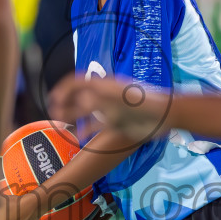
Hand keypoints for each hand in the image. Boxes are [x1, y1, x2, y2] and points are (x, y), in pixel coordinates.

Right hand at [49, 74, 168, 144]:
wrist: (166, 115)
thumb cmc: (146, 101)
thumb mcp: (123, 97)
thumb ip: (103, 97)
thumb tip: (82, 100)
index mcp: (105, 85)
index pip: (78, 81)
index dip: (64, 88)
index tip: (54, 98)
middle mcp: (104, 96)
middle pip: (78, 96)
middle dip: (64, 102)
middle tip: (54, 112)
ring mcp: (109, 110)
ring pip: (85, 111)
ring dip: (71, 115)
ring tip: (60, 122)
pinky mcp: (116, 124)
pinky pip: (96, 126)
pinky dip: (86, 131)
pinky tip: (79, 138)